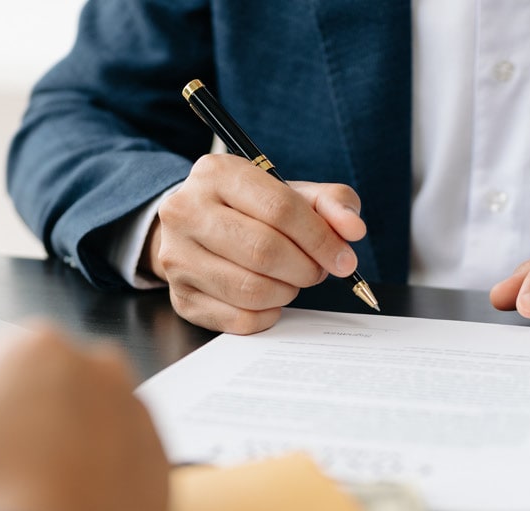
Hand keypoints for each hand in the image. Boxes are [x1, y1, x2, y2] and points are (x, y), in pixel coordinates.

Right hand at [0, 322, 170, 510]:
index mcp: (39, 350)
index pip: (3, 362)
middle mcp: (102, 373)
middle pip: (51, 393)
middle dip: (27, 425)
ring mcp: (140, 423)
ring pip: (90, 431)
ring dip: (64, 458)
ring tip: (26, 507)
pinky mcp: (165, 475)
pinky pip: (123, 475)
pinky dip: (97, 493)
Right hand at [147, 153, 366, 333]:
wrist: (196, 229)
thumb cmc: (251, 211)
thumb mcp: (291, 193)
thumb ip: (331, 203)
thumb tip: (353, 229)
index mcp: (217, 173)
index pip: (280, 209)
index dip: (321, 239)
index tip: (343, 258)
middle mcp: (186, 211)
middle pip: (264, 251)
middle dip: (305, 268)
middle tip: (316, 270)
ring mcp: (177, 257)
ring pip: (251, 290)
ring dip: (287, 292)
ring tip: (290, 280)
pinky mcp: (180, 297)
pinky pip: (239, 318)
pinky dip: (267, 314)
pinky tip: (269, 298)